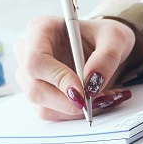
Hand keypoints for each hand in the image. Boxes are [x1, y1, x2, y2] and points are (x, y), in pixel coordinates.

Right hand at [14, 16, 142, 119]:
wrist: (103, 45)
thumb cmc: (104, 36)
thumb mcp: (114, 37)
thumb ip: (107, 56)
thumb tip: (93, 82)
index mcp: (40, 30)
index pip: (36, 61)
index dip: (58, 79)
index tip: (84, 91)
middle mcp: (28, 54)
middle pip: (35, 89)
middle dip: (69, 102)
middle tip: (100, 100)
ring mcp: (30, 77)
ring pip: (43, 107)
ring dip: (77, 109)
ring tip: (106, 97)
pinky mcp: (40, 95)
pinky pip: (54, 113)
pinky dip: (78, 112)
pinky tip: (96, 100)